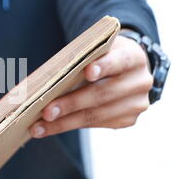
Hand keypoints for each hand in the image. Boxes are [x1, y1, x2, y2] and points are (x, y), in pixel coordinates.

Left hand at [31, 34, 152, 137]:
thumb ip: (82, 59)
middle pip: (102, 94)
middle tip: (46, 112)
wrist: (127, 70)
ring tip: (39, 127)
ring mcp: (136, 104)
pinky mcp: (127, 120)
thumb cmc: (103, 57)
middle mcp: (140, 82)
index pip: (120, 61)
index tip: (87, 72)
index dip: (104, 66)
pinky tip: (49, 128)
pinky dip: (69, 125)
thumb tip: (47, 81)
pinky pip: (95, 124)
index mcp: (134, 57)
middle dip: (71, 104)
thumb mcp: (98, 50)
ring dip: (63, 122)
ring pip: (95, 115)